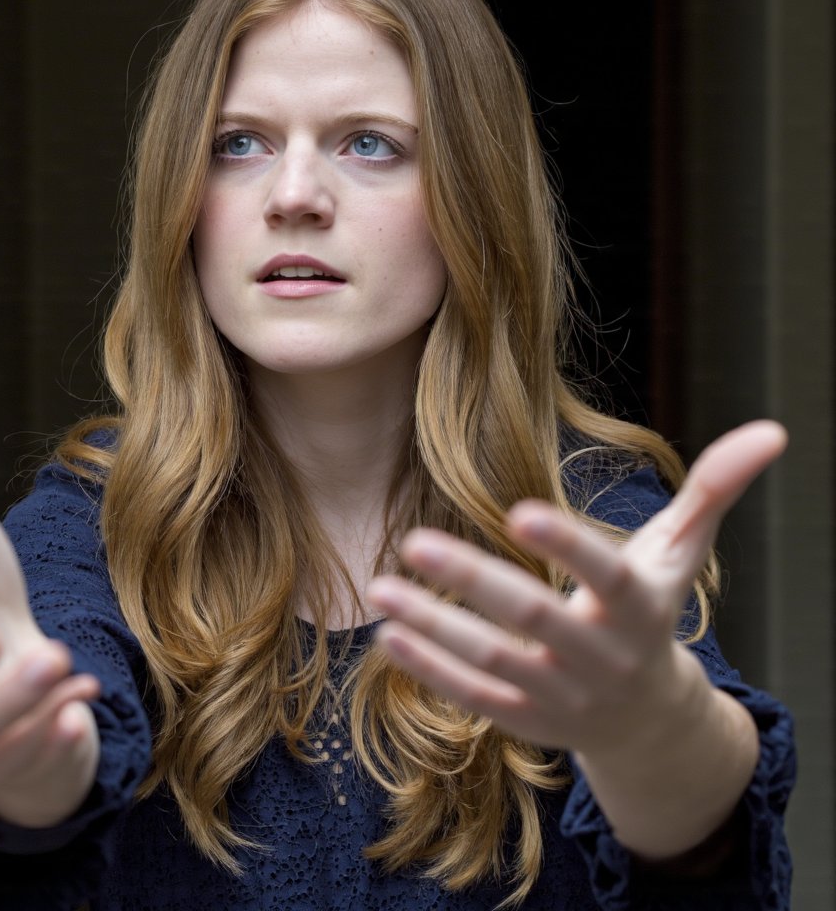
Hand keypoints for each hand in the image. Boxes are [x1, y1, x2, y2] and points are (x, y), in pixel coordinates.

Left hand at [365, 422, 786, 757]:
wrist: (647, 720)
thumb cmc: (653, 615)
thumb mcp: (684, 555)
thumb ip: (715, 492)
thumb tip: (772, 430)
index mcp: (638, 611)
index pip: (605, 575)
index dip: (567, 546)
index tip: (519, 510)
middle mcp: (599, 658)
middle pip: (532, 618)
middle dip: (473, 580)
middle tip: (414, 541)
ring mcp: (560, 696)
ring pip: (492, 661)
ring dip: (433, 624)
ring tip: (380, 588)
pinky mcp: (525, 720)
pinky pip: (474, 697)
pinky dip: (430, 669)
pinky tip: (389, 635)